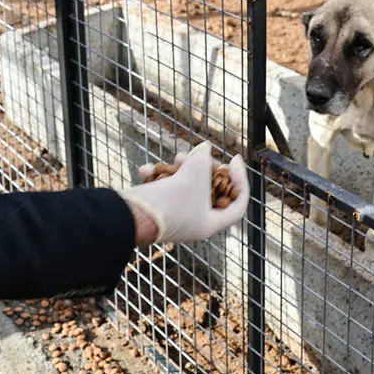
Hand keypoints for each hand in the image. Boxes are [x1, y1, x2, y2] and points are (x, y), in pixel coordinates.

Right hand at [119, 142, 248, 244]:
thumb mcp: (197, 170)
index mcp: (210, 223)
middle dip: (204, 168)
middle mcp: (193, 224)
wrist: (132, 215)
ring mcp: (174, 218)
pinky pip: (162, 191)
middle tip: (200, 154)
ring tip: (176, 157)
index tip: (234, 159)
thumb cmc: (172, 197)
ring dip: (180, 169)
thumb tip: (204, 149)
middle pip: (208, 192)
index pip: (237, 204)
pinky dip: (158, 178)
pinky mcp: (156, 211)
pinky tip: (148, 169)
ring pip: (184, 188)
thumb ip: (204, 157)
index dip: (240, 180)